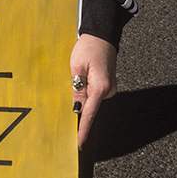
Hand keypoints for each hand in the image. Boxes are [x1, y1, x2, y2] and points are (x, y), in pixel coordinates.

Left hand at [70, 34, 116, 148]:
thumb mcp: (77, 68)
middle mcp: (108, 90)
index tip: (78, 143)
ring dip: (81, 97)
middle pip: (89, 108)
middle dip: (78, 108)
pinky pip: (94, 94)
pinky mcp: (106, 84)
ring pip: (91, 100)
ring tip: (76, 78)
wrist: (101, 34)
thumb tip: (75, 108)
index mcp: (101, 87)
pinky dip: (86, 92)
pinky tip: (81, 81)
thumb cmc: (89, 47)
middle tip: (68, 100)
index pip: (89, 114)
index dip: (82, 129)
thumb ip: (77, 90)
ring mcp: (109, 88)